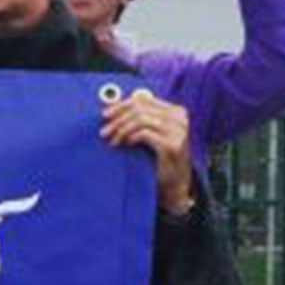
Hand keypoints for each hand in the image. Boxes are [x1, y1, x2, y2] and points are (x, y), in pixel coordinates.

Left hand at [101, 90, 194, 215]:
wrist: (174, 184)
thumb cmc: (159, 158)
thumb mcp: (150, 134)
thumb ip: (137, 119)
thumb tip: (109, 106)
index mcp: (174, 111)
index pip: (143, 99)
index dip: (121, 105)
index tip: (105, 114)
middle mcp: (179, 118)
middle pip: (139, 108)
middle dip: (118, 119)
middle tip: (104, 131)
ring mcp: (178, 130)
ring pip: (140, 119)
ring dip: (121, 129)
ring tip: (112, 141)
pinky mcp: (173, 144)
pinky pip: (144, 133)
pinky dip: (130, 137)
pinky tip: (125, 145)